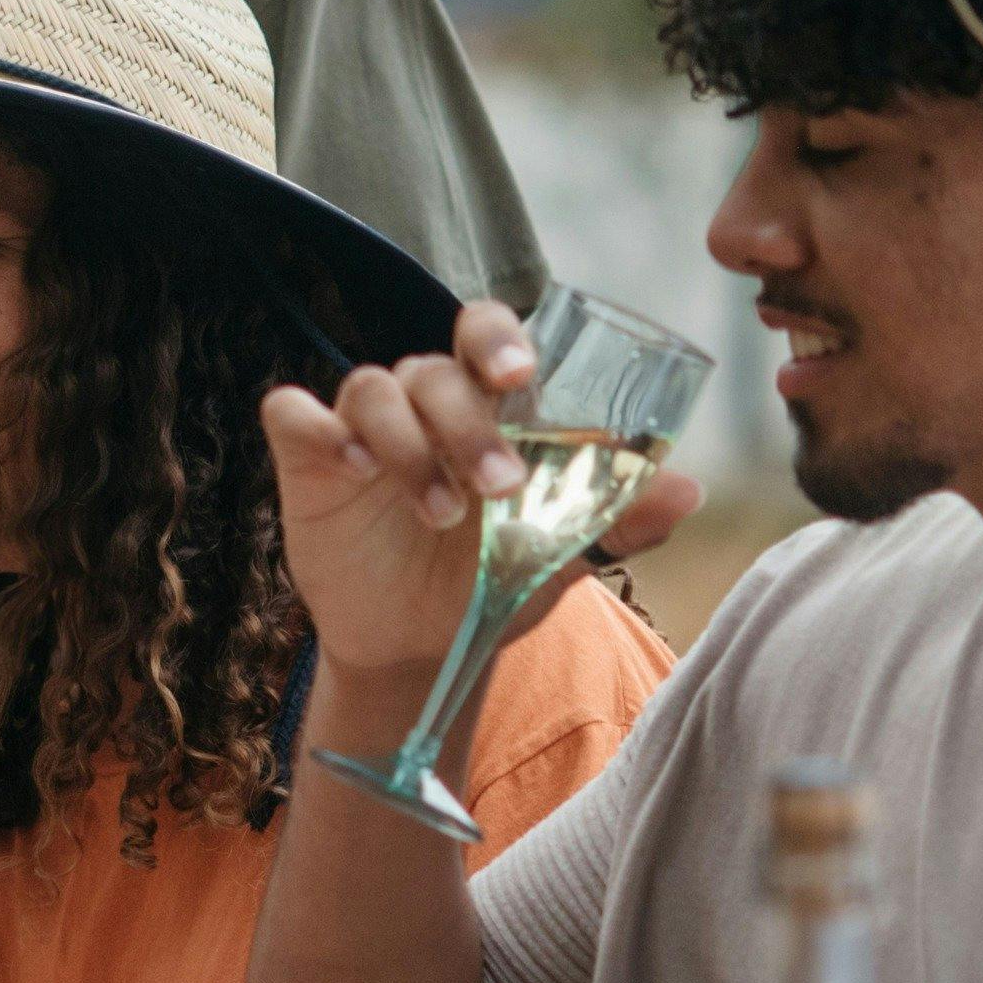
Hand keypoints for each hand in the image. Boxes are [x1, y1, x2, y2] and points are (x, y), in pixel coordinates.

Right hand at [260, 301, 700, 683]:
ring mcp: (361, 426)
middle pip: (433, 369)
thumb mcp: (560, 556)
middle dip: (467, 424)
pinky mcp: (308, 458)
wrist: (421, 649)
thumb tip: (689, 489)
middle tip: (499, 488)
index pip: (486, 333)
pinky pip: (293, 411)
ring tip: (439, 513)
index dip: (498, 338)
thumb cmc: (492, 582)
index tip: (518, 375)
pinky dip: (320, 426)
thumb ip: (621, 518)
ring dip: (409, 445)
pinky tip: (353, 465)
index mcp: (484, 405)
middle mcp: (422, 403)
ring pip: (371, 388)